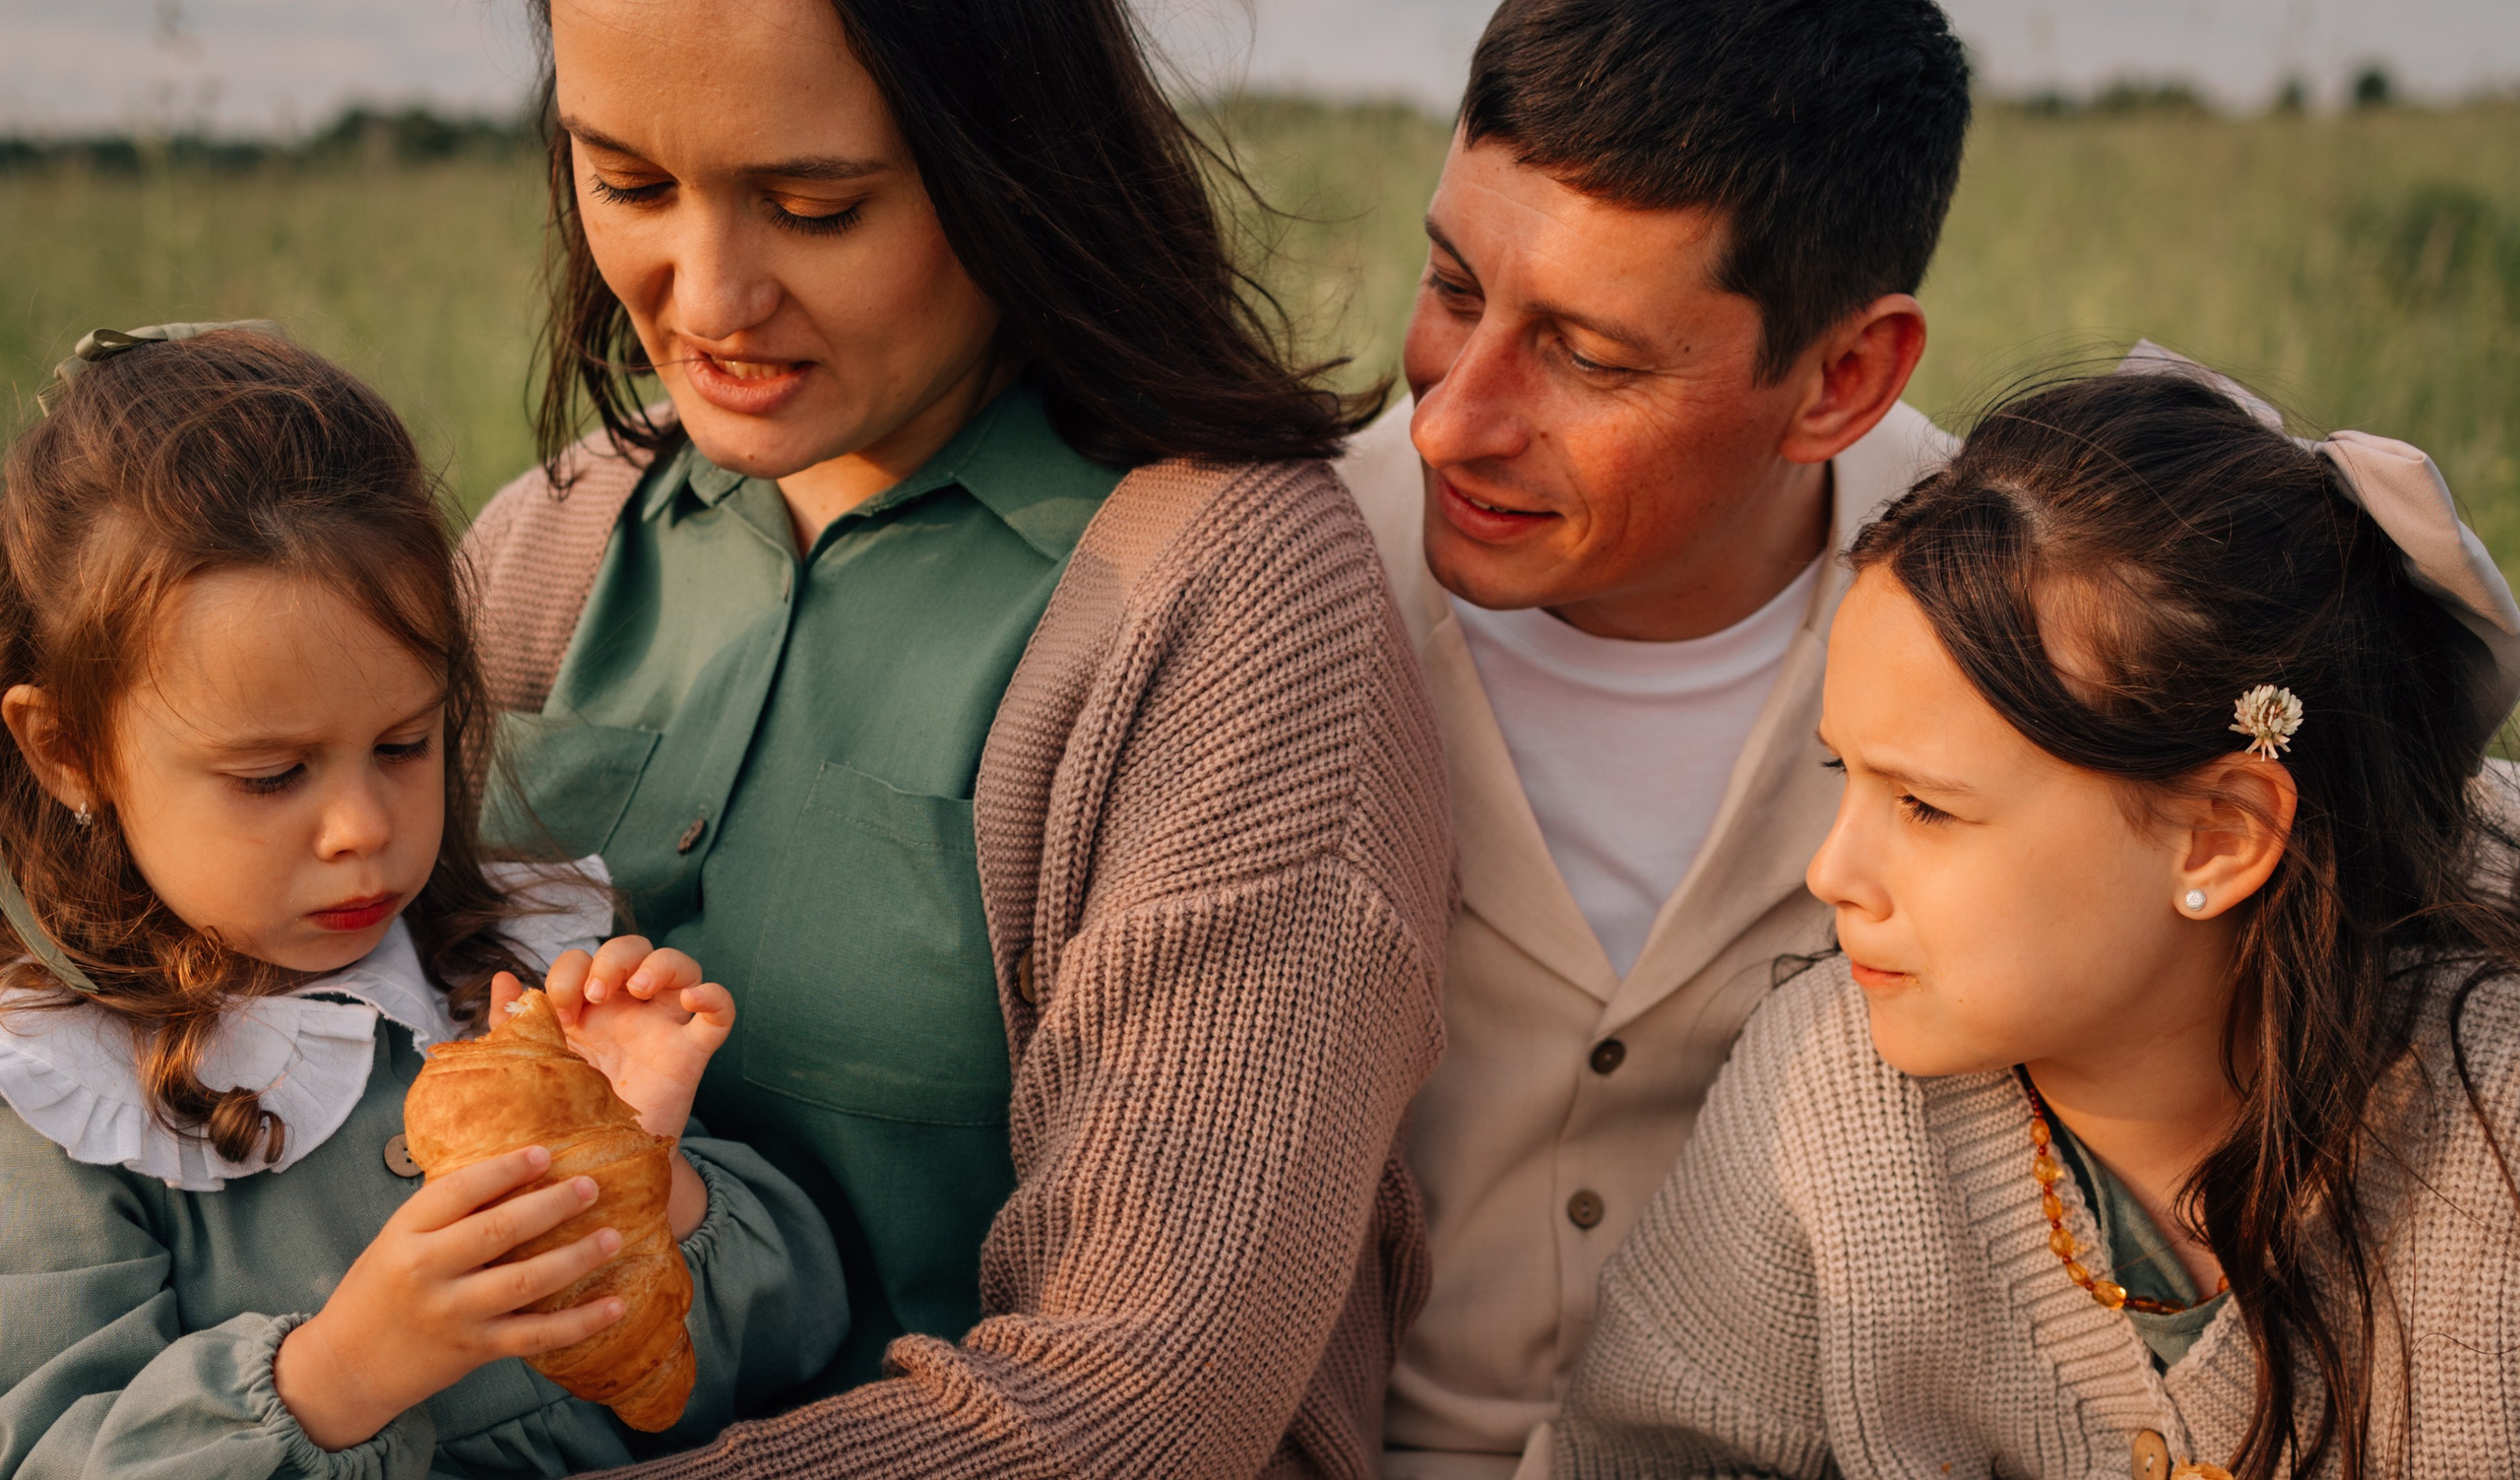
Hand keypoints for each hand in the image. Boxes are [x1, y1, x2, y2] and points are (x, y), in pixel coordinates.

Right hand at [273, 1146, 624, 1450]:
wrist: (344, 1369)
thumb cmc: (378, 1293)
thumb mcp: (396, 1242)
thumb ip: (444, 1215)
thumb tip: (512, 1171)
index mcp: (405, 1234)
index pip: (459, 1191)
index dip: (505, 1169)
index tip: (545, 1153)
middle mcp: (427, 1272)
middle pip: (498, 1231)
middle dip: (550, 1206)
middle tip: (590, 1186)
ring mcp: (452, 1314)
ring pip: (524, 1282)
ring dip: (575, 1258)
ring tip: (612, 1236)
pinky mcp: (474, 1350)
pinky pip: (536, 1335)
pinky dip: (580, 1322)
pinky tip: (616, 1304)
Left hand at [490, 938, 733, 1142]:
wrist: (597, 1165)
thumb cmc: (566, 1112)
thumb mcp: (533, 1064)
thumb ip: (515, 1024)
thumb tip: (503, 980)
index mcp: (587, 1007)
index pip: (584, 959)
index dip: (570, 971)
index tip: (559, 1008)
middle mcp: (627, 1009)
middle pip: (635, 948)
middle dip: (613, 958)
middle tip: (596, 994)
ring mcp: (663, 1027)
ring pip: (682, 967)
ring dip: (660, 964)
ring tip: (638, 988)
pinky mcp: (691, 1053)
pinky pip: (720, 1015)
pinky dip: (715, 997)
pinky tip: (694, 999)